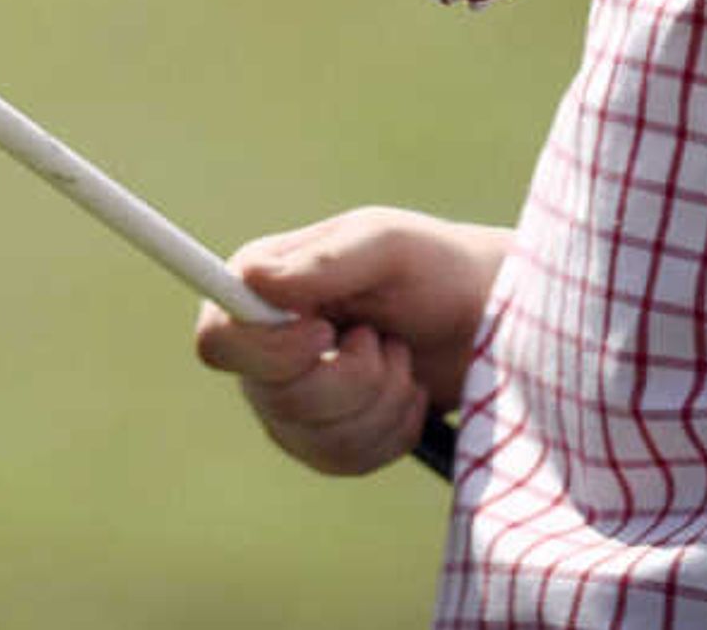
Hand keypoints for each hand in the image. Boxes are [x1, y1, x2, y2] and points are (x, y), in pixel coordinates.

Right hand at [191, 209, 507, 476]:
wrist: (488, 322)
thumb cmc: (436, 268)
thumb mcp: (387, 245)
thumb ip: (323, 262)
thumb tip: (252, 280)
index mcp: (263, 288)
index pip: (219, 340)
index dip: (266, 351)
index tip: (324, 335)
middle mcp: (265, 347)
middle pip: (272, 397)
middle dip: (350, 377)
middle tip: (384, 340)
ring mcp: (293, 400)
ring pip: (313, 436)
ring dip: (378, 402)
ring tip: (403, 360)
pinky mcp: (327, 440)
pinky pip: (343, 461)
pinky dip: (390, 432)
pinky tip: (408, 397)